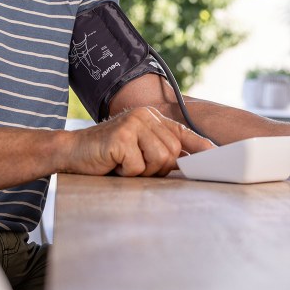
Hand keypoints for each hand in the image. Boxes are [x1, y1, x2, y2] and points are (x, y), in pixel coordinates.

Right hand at [63, 107, 215, 176]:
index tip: (219, 156)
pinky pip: (139, 167)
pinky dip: (127, 173)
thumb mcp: (138, 150)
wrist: (71, 152)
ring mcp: (133, 124)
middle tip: (135, 166)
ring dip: (142, 171)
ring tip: (124, 165)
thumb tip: (193, 162)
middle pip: (173, 152)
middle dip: (157, 168)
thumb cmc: (106, 155)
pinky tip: (114, 165)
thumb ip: (162, 151)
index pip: (183, 132)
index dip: (202, 146)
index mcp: (151, 117)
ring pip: (160, 159)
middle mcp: (144, 116)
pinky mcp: (121, 137)